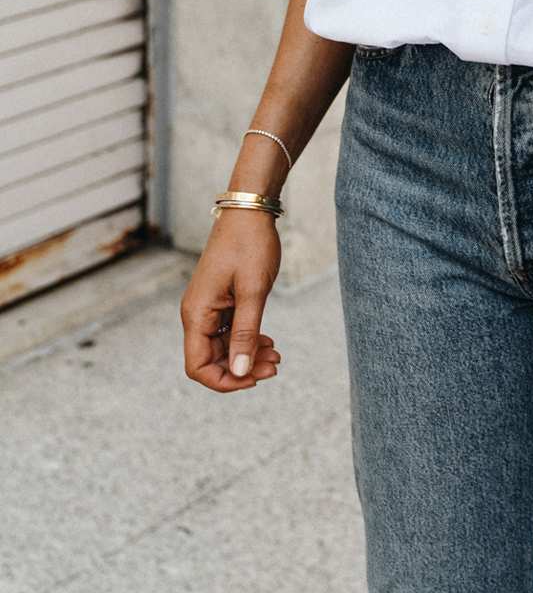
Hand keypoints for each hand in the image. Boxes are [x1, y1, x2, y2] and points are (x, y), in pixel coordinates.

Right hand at [181, 209, 282, 391]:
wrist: (250, 211)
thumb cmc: (250, 245)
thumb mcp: (253, 291)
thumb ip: (246, 333)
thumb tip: (240, 372)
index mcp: (197, 314)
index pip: (197, 367)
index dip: (224, 381)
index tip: (254, 378)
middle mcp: (197, 314)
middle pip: (212, 361)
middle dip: (242, 369)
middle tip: (275, 365)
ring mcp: (209, 308)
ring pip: (223, 348)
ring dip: (247, 356)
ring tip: (276, 355)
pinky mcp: (221, 302)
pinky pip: (230, 333)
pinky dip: (248, 340)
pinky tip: (268, 341)